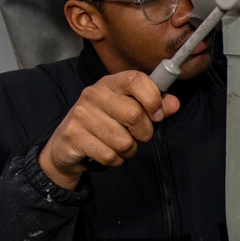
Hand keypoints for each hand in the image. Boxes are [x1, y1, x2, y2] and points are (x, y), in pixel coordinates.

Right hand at [39, 71, 180, 188]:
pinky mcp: (74, 136)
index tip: (157, 114)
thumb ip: (154, 106)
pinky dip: (115, 160)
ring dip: (128, 150)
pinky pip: (109, 155)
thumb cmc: (104, 124)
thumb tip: (174, 104)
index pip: (136, 79)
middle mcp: (93, 94)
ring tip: (118, 144)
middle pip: (135, 115)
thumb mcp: (128, 109)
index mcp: (110, 83)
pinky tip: (106, 152)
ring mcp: (81, 115)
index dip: (153, 98)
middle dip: (144, 133)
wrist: (65, 145)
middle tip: (137, 135)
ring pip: (124, 141)